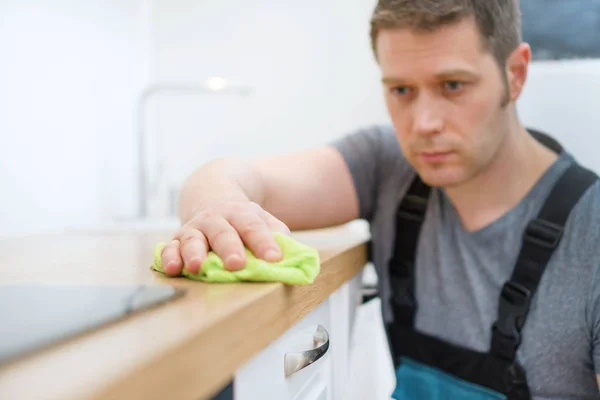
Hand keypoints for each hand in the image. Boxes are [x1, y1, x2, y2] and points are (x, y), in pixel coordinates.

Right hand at [160, 201, 290, 275]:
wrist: (212, 195)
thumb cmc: (242, 219)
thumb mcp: (263, 220)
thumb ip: (277, 235)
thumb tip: (290, 255)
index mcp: (241, 214)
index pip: (254, 227)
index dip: (264, 242)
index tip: (274, 258)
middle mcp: (216, 219)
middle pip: (223, 233)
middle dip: (229, 248)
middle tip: (236, 264)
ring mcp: (195, 228)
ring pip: (193, 239)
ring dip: (194, 253)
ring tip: (197, 266)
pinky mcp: (177, 240)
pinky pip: (169, 248)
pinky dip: (168, 258)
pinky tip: (173, 269)